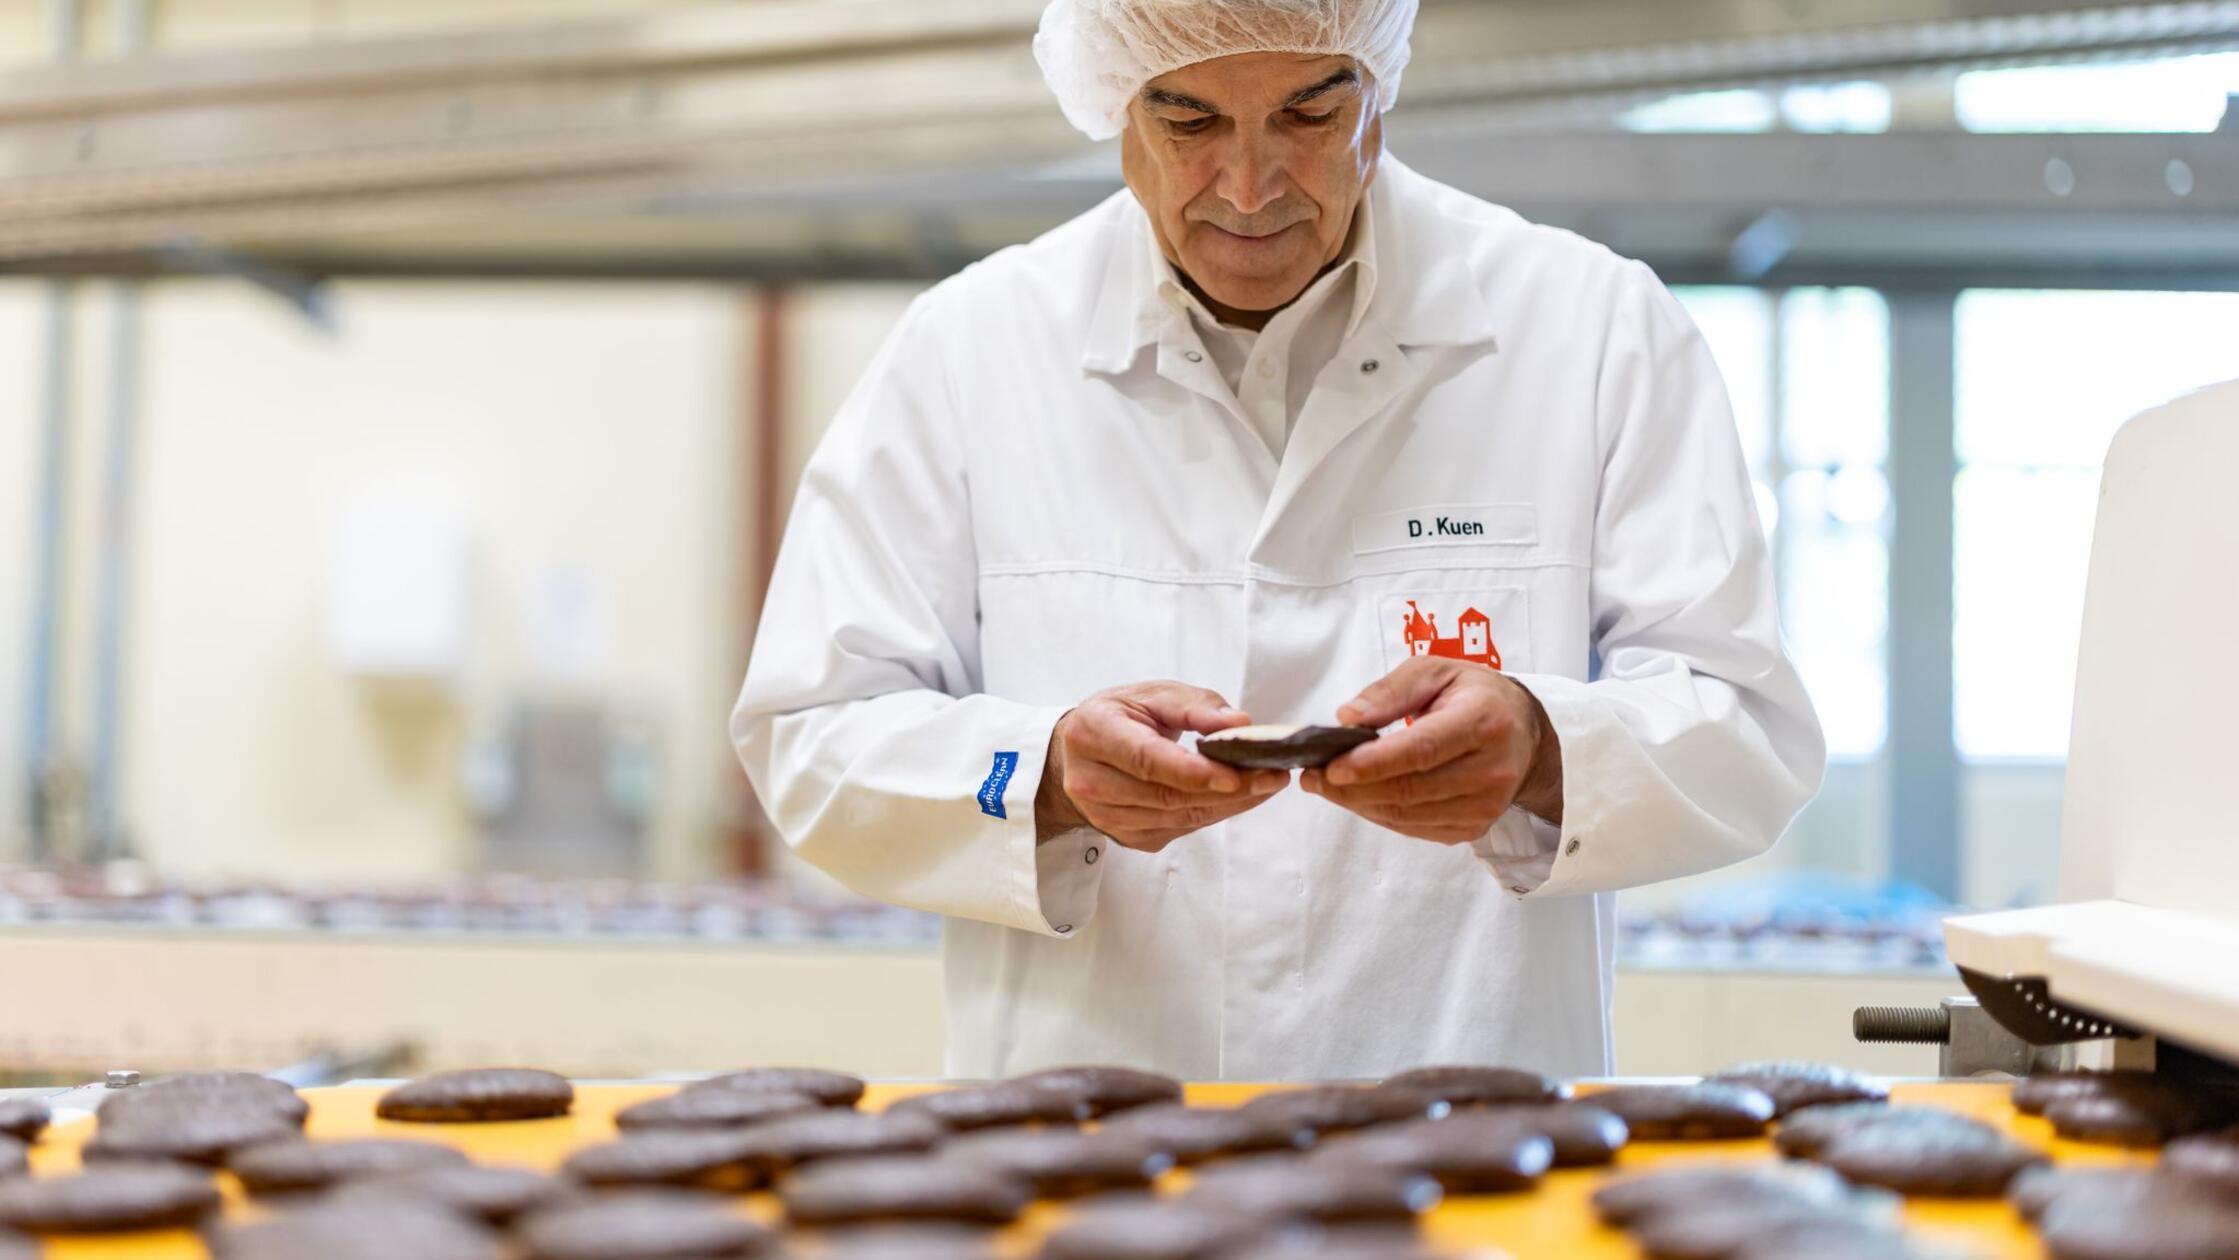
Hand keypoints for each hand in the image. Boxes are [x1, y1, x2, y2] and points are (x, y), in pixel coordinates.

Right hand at [1036, 682, 1289, 851]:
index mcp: (1092, 734)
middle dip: (1226, 789)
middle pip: (1166, 794)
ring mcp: (1107, 816)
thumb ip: (1195, 705)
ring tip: (1266, 783)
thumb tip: (1239, 725)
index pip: (1146, 759)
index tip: (1235, 773)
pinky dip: (1215, 813)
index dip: (1192, 771)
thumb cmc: (1119, 717)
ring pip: (1177, 817)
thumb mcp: (1151, 694)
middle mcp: (1091, 781)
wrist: (1077, 755)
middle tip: (1271, 775)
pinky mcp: (1127, 836)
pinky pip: (1180, 828)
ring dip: (1228, 804)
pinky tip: (1240, 797)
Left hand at [1302, 658, 1562, 844]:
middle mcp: (1492, 769)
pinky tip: (1358, 796)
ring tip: (1326, 785)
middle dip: (1352, 787)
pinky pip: (1414, 828)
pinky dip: (1379, 814)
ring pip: (1407, 815)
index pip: (1421, 750)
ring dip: (1358, 804)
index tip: (1330, 766)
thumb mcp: (1436, 671)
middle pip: (1409, 789)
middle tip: (1312, 775)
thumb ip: (1391, 691)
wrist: (1524, 733)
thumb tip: (1346, 718)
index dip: (1372, 763)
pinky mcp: (1475, 828)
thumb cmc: (1472, 695)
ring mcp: (1486, 805)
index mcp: (1484, 722)